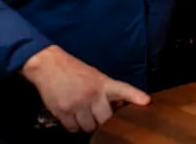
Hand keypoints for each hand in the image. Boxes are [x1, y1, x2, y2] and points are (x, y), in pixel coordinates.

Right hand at [21, 45, 149, 132]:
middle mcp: (91, 94)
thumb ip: (107, 92)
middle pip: (105, 120)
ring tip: (83, 114)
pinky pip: (73, 129)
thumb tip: (118, 108)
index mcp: (103, 83)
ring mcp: (77, 104)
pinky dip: (74, 126)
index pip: (123, 89)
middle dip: (104, 122)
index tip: (146, 101)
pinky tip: (72, 116)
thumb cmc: (75, 71)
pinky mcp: (62, 111)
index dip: (135, 96)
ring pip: (88, 127)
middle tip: (98, 116)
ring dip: (87, 125)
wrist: (49, 66)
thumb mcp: (96, 77)